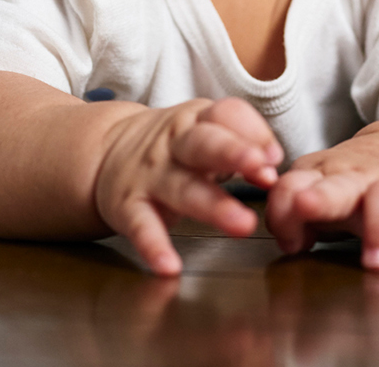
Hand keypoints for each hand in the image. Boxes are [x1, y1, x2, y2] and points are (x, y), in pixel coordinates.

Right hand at [93, 96, 282, 275]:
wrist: (103, 153)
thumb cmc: (171, 147)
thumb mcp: (203, 132)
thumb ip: (241, 144)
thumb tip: (273, 167)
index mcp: (197, 121)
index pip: (226, 114)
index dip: (254, 132)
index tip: (275, 158)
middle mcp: (173, 145)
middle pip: (204, 144)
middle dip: (234, 153)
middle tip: (262, 170)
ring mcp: (150, 175)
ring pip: (182, 188)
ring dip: (213, 206)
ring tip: (242, 225)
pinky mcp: (127, 206)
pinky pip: (141, 227)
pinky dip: (154, 246)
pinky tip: (169, 266)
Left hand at [265, 132, 378, 271]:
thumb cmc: (349, 183)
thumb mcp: (317, 188)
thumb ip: (291, 214)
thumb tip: (289, 241)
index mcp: (324, 176)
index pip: (292, 187)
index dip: (283, 210)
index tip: (289, 241)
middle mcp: (356, 181)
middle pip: (336, 186)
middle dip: (321, 197)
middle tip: (307, 206)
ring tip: (378, 262)